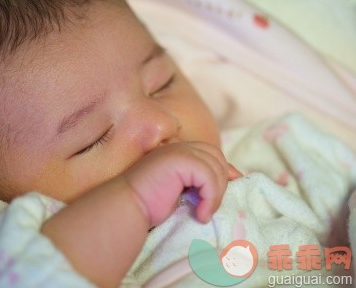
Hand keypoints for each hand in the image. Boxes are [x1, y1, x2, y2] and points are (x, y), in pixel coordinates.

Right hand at [124, 142, 239, 225]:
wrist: (127, 206)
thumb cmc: (149, 203)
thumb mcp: (180, 191)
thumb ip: (198, 181)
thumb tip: (233, 180)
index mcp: (178, 150)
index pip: (212, 154)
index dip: (225, 172)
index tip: (226, 194)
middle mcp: (179, 146)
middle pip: (217, 158)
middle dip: (221, 184)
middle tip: (209, 208)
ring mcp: (179, 150)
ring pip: (216, 168)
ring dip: (215, 196)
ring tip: (203, 214)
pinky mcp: (180, 160)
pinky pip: (208, 177)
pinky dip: (210, 199)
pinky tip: (200, 214)